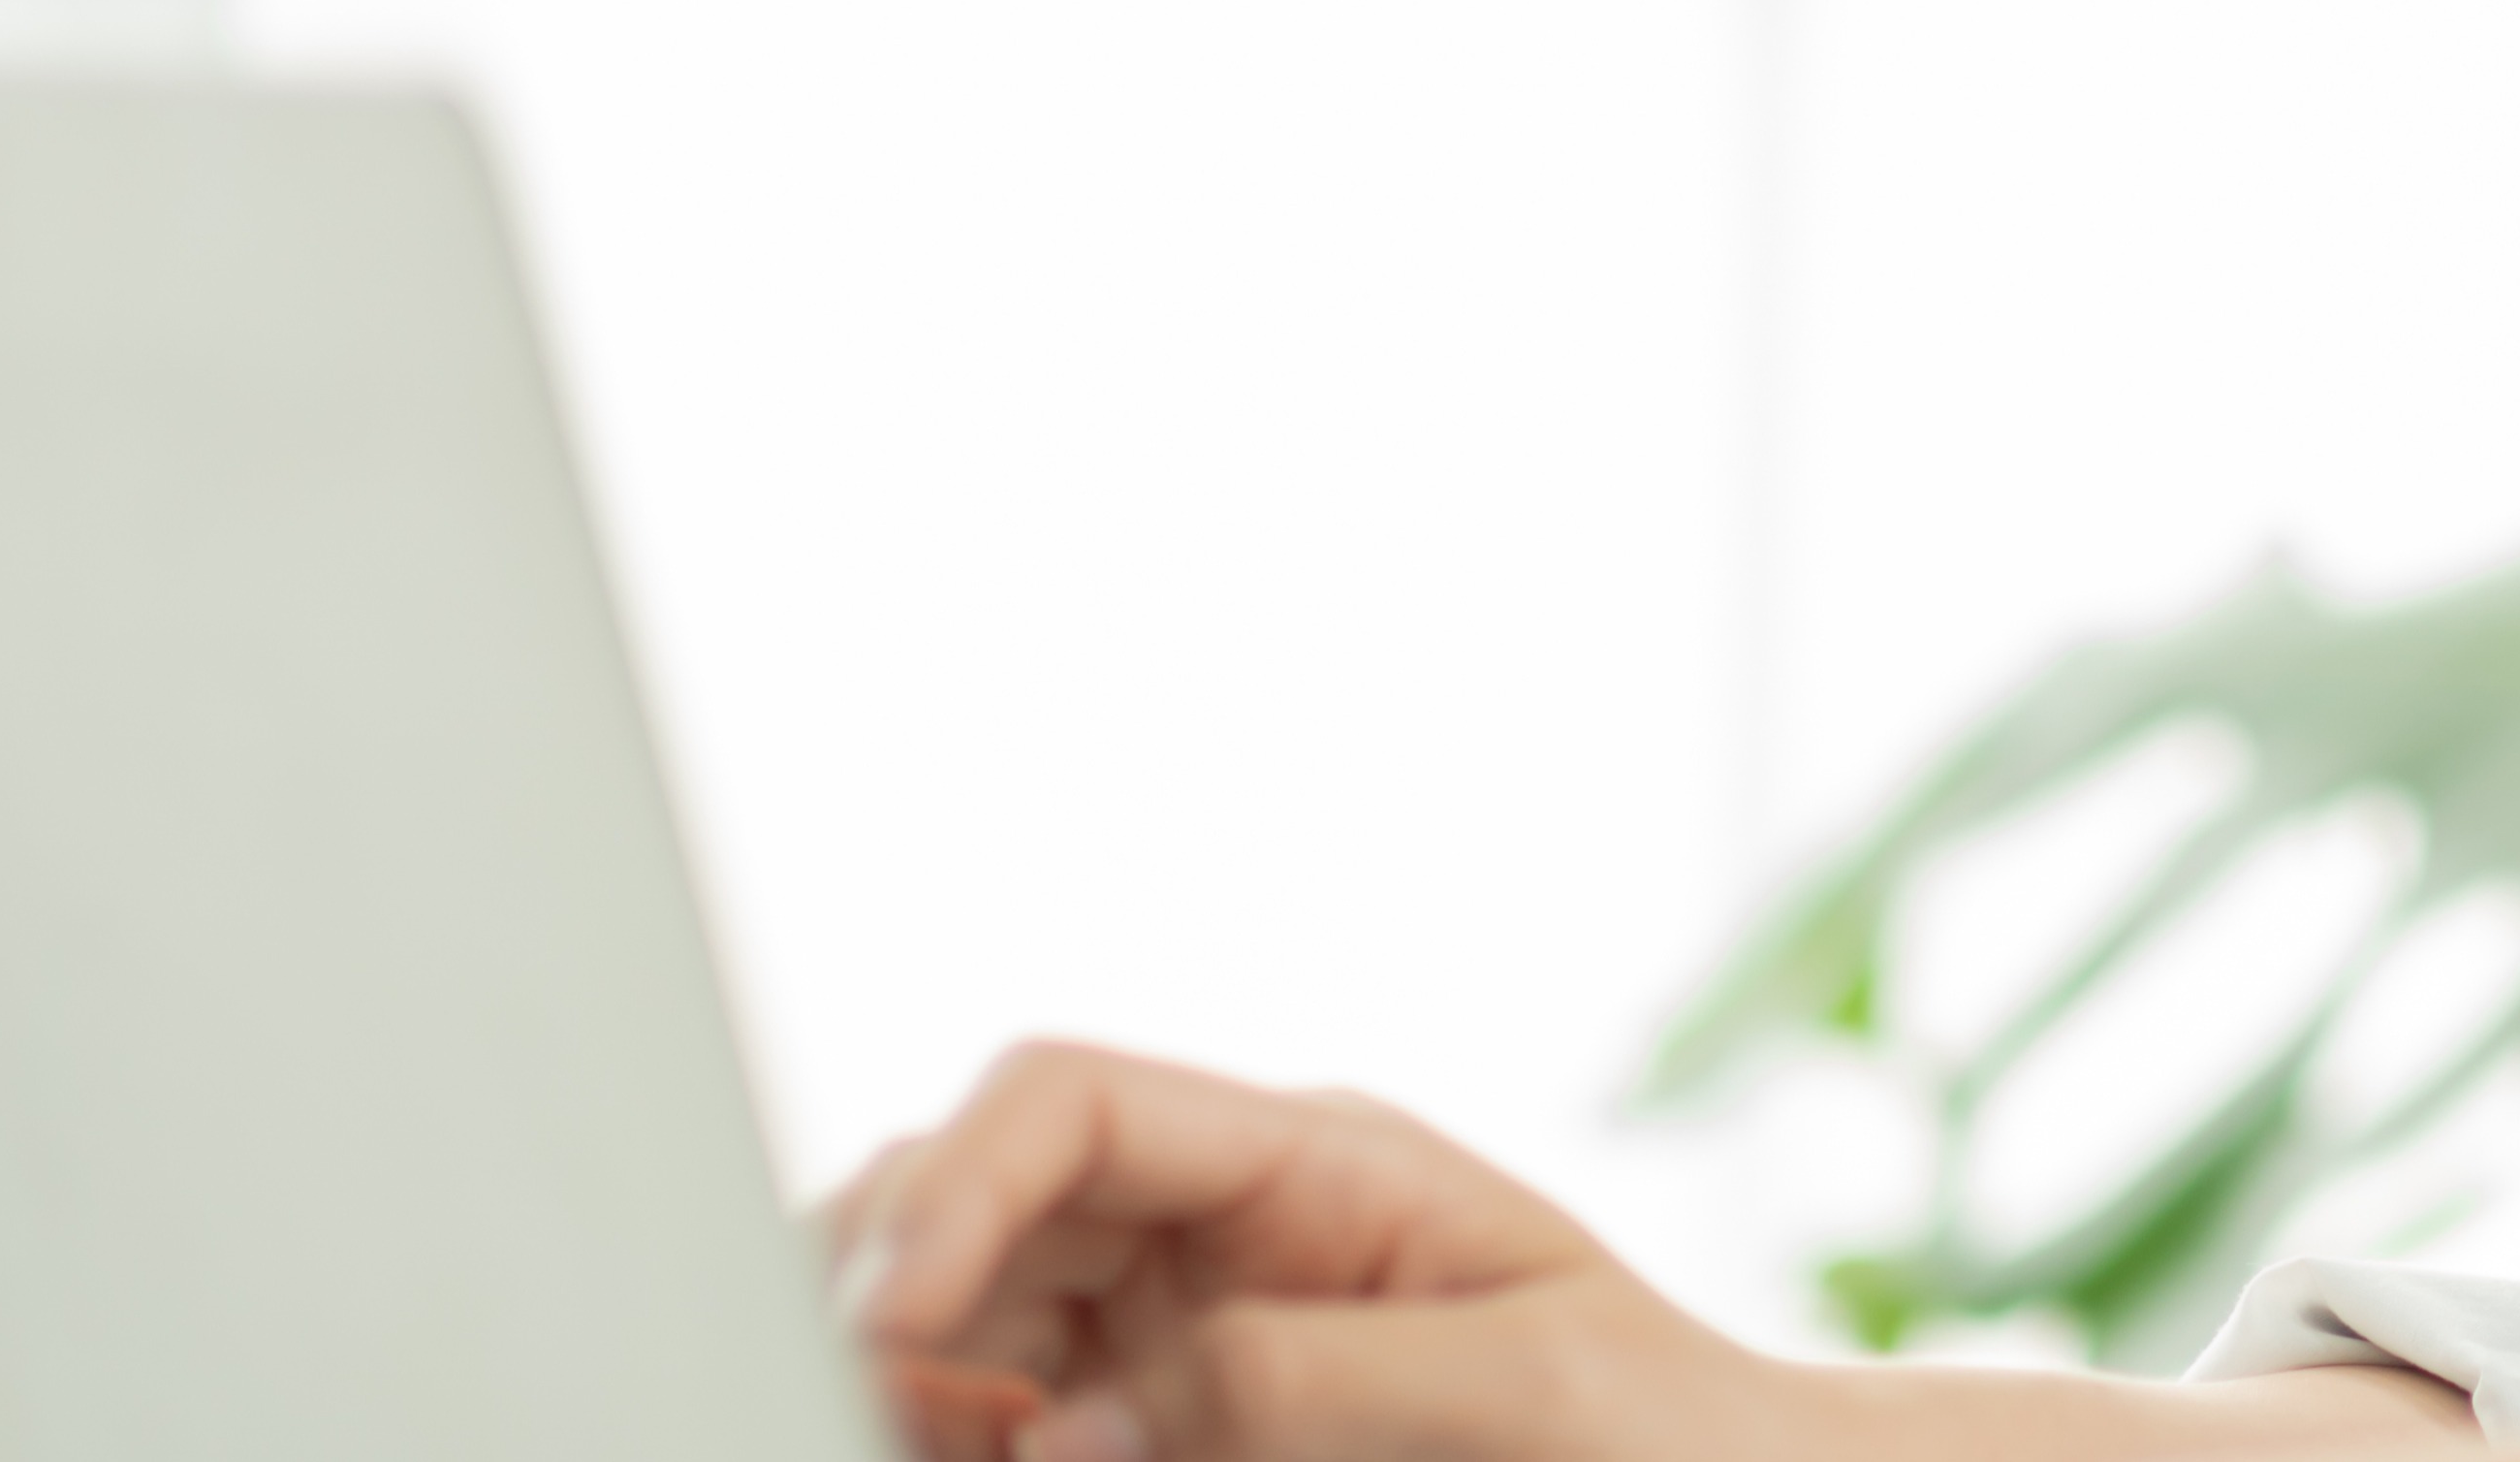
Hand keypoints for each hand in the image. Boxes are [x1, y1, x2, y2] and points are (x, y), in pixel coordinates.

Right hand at [814, 1039, 2474, 1461]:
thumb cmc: (1670, 1420)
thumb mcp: (1522, 1377)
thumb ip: (1303, 1379)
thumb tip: (1083, 1418)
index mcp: (1309, 1158)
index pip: (1066, 1095)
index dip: (953, 1180)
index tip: (893, 1306)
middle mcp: (1219, 1216)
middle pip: (975, 1182)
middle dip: (884, 1266)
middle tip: (848, 1390)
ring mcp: (1178, 1314)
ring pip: (961, 1291)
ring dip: (906, 1358)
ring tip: (925, 1437)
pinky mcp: (1162, 1411)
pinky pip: (1009, 1398)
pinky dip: (960, 1422)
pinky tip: (979, 1457)